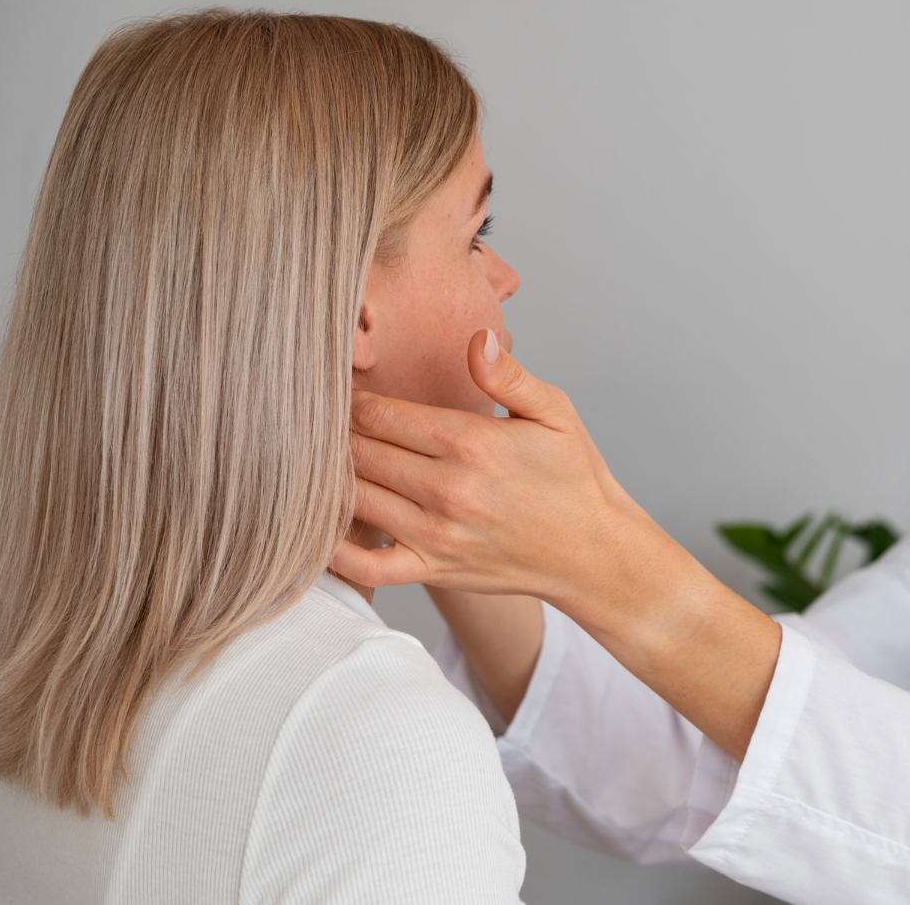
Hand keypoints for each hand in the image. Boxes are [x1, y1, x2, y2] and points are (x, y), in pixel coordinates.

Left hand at [333, 330, 649, 603]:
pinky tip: (320, 529)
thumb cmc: (574, 479)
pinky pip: (367, 567)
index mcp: (472, 442)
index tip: (336, 389)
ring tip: (316, 462)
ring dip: (329, 480)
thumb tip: (477, 339)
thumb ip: (509, 375)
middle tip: (315, 423)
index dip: (350, 398)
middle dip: (334, 435)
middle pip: (359, 452)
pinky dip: (334, 551)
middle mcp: (448, 489)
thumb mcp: (555, 413)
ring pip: (354, 499)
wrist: (594, 552)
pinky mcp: (434, 570)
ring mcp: (437, 534)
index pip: (380, 413)